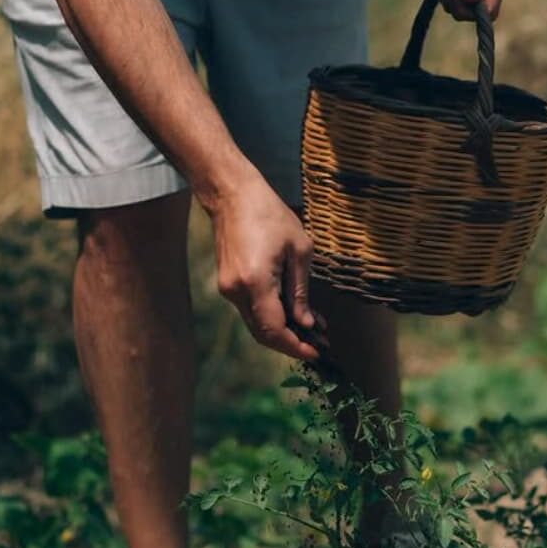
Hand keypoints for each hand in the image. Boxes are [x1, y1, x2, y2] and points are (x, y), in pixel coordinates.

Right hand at [210, 171, 324, 361]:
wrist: (232, 195)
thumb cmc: (270, 215)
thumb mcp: (298, 250)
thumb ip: (301, 292)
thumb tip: (307, 324)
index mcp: (256, 283)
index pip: (275, 330)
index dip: (296, 346)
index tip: (317, 352)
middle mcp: (236, 292)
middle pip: (263, 333)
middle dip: (292, 343)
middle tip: (319, 346)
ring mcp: (228, 289)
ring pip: (257, 324)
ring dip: (283, 330)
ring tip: (313, 329)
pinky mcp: (227, 283)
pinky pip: (251, 309)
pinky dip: (272, 315)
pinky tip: (293, 311)